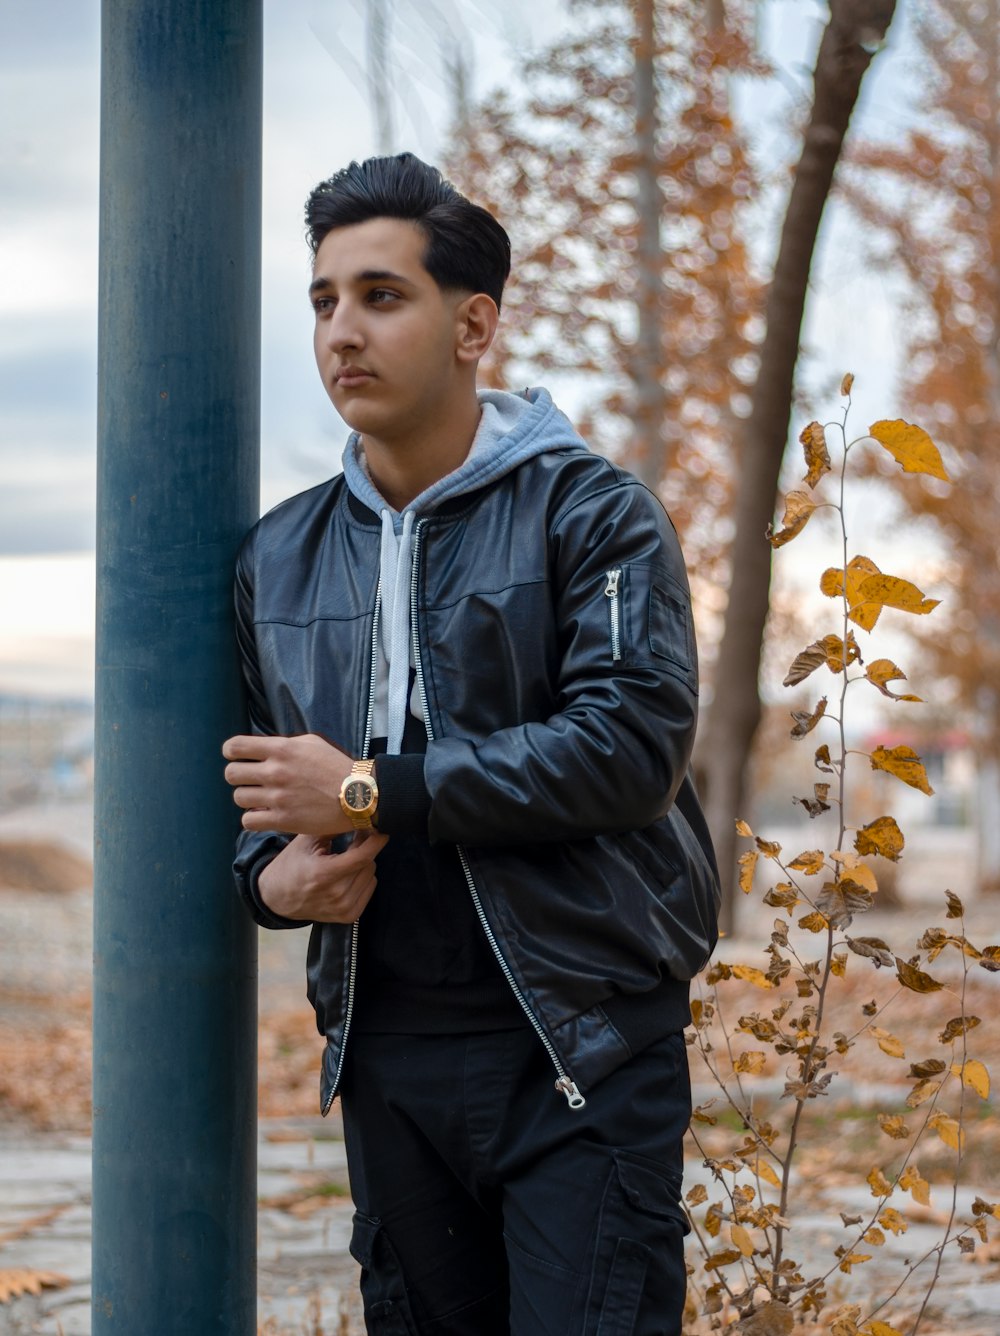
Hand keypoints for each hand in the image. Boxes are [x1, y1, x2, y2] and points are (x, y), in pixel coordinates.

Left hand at [222, 733, 353, 833]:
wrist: (358, 795)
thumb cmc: (336, 766)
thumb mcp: (311, 743)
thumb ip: (283, 744)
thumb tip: (260, 749)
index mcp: (281, 749)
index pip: (235, 747)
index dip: (232, 752)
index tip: (238, 757)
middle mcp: (275, 772)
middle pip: (231, 774)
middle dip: (238, 776)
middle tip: (252, 780)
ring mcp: (278, 797)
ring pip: (239, 798)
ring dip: (248, 798)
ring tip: (263, 798)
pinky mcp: (282, 820)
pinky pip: (248, 821)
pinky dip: (253, 818)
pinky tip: (265, 814)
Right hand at [257, 831, 387, 922]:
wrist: (277, 897)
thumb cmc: (291, 864)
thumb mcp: (306, 841)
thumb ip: (333, 827)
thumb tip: (358, 814)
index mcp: (324, 874)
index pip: (362, 857)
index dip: (375, 841)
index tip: (382, 829)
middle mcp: (336, 895)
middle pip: (368, 864)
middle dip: (363, 850)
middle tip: (352, 842)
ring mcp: (343, 908)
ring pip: (371, 875)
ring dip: (363, 864)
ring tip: (345, 859)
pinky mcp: (349, 916)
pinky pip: (369, 889)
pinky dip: (363, 879)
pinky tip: (347, 875)